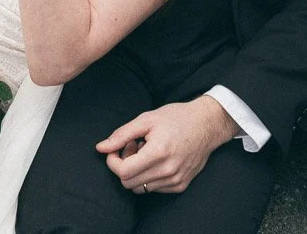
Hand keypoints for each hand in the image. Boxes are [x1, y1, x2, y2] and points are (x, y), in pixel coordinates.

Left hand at [96, 96, 239, 193]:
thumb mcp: (146, 119)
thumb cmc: (175, 118)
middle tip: (132, 146)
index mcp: (157, 153)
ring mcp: (175, 181)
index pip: (123, 172)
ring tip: (145, 151)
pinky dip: (149, 176)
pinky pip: (154, 189)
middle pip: (129, 183)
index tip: (114, 149)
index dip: (112, 161)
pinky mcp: (180, 185)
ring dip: (136, 172)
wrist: (206, 124)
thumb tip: (100, 148)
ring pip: (140, 188)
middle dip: (124, 165)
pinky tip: (156, 159)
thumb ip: (121, 135)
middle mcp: (167, 171)